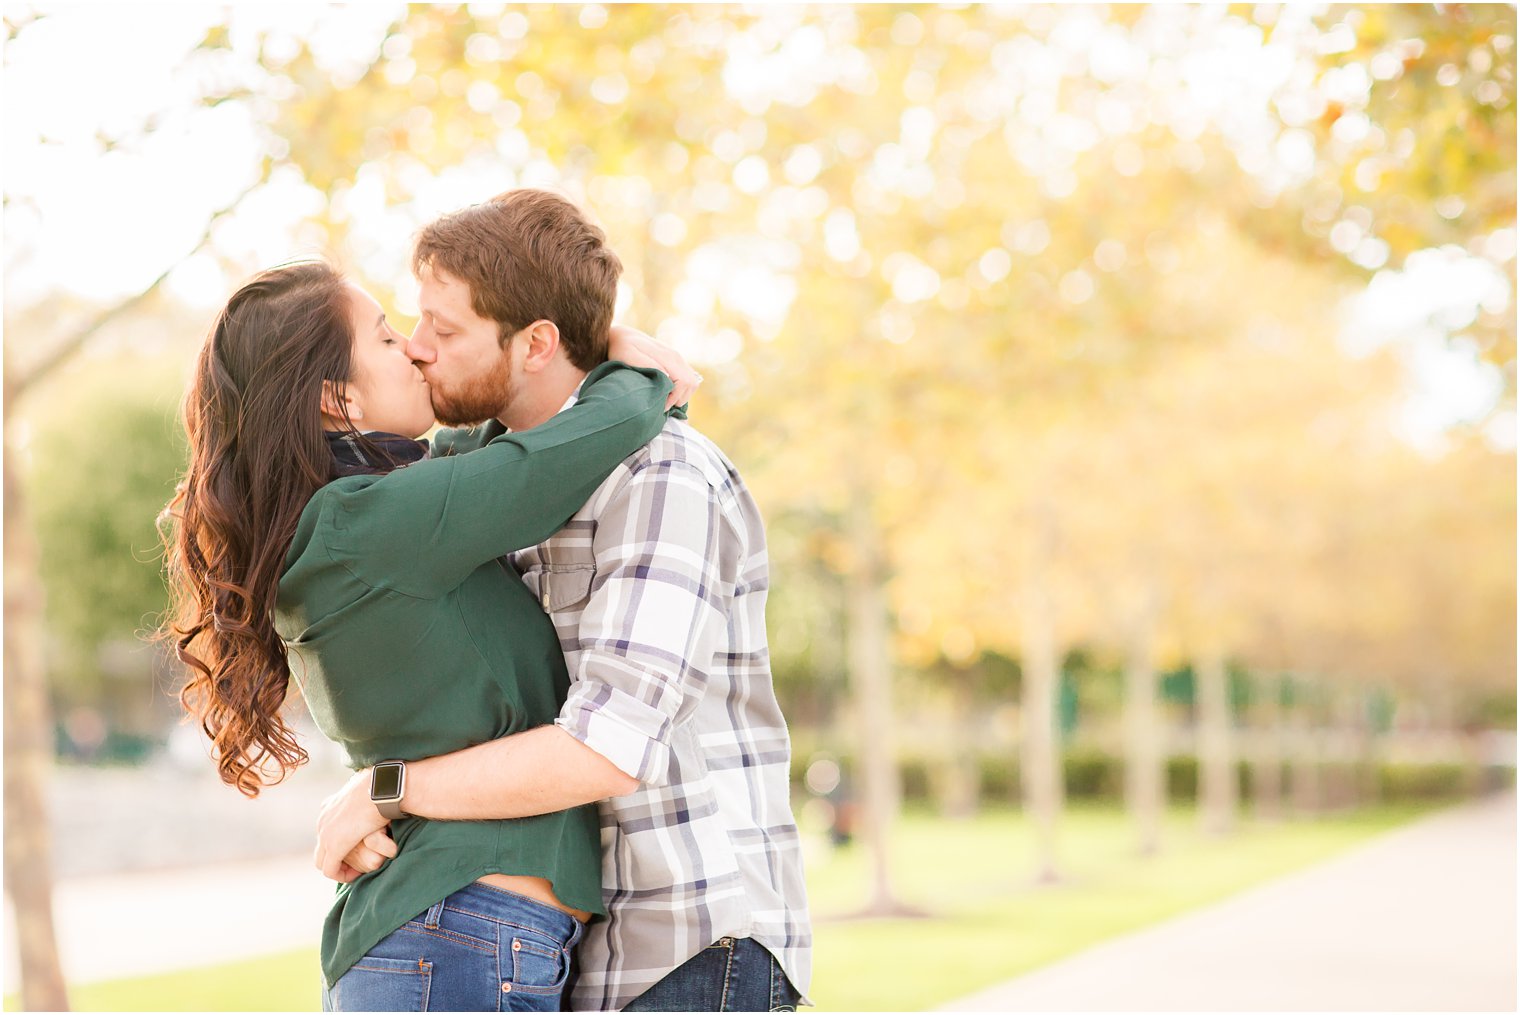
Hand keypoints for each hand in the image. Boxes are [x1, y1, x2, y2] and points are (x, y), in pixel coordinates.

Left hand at [315, 768, 389, 882]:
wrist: (382, 789)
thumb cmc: (382, 788)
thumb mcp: (368, 792)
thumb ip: (363, 800)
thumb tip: (374, 798)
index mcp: (329, 806)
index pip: (325, 831)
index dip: (338, 844)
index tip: (357, 849)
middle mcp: (323, 821)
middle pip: (321, 848)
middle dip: (335, 859)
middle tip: (354, 865)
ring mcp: (326, 834)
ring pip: (322, 861)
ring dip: (337, 869)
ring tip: (355, 872)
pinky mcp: (334, 846)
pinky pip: (329, 870)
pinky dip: (340, 875)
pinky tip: (355, 875)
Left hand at [607, 325, 701, 409]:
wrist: (621, 336)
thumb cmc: (621, 348)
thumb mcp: (629, 355)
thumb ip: (648, 364)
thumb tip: (667, 376)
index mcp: (668, 357)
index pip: (684, 382)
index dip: (675, 397)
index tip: (661, 405)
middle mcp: (676, 357)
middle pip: (691, 384)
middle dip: (679, 398)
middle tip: (662, 404)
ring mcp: (677, 359)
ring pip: (691, 383)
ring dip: (681, 395)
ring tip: (664, 399)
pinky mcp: (675, 362)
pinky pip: (687, 379)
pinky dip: (680, 389)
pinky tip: (666, 392)